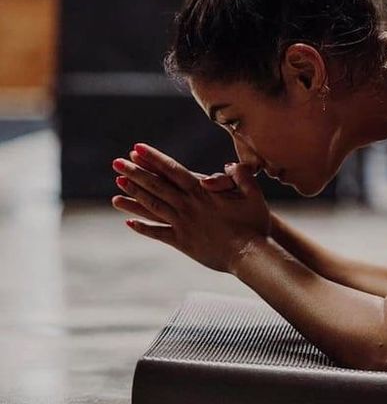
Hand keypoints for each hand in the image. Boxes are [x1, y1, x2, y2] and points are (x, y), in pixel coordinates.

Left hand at [111, 143, 271, 272]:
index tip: (136, 149)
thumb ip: (241, 176)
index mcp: (201, 192)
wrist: (249, 255)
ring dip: (133, 196)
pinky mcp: (182, 242)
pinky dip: (143, 228)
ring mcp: (182, 224)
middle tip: (116, 163)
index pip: (172, 170)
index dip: (153, 158)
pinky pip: (158, 233)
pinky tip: (129, 222)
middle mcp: (187, 206)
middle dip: (135, 173)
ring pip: (152, 207)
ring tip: (117, 188)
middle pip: (155, 186)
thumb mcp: (253, 195)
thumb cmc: (254, 224)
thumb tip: (230, 165)